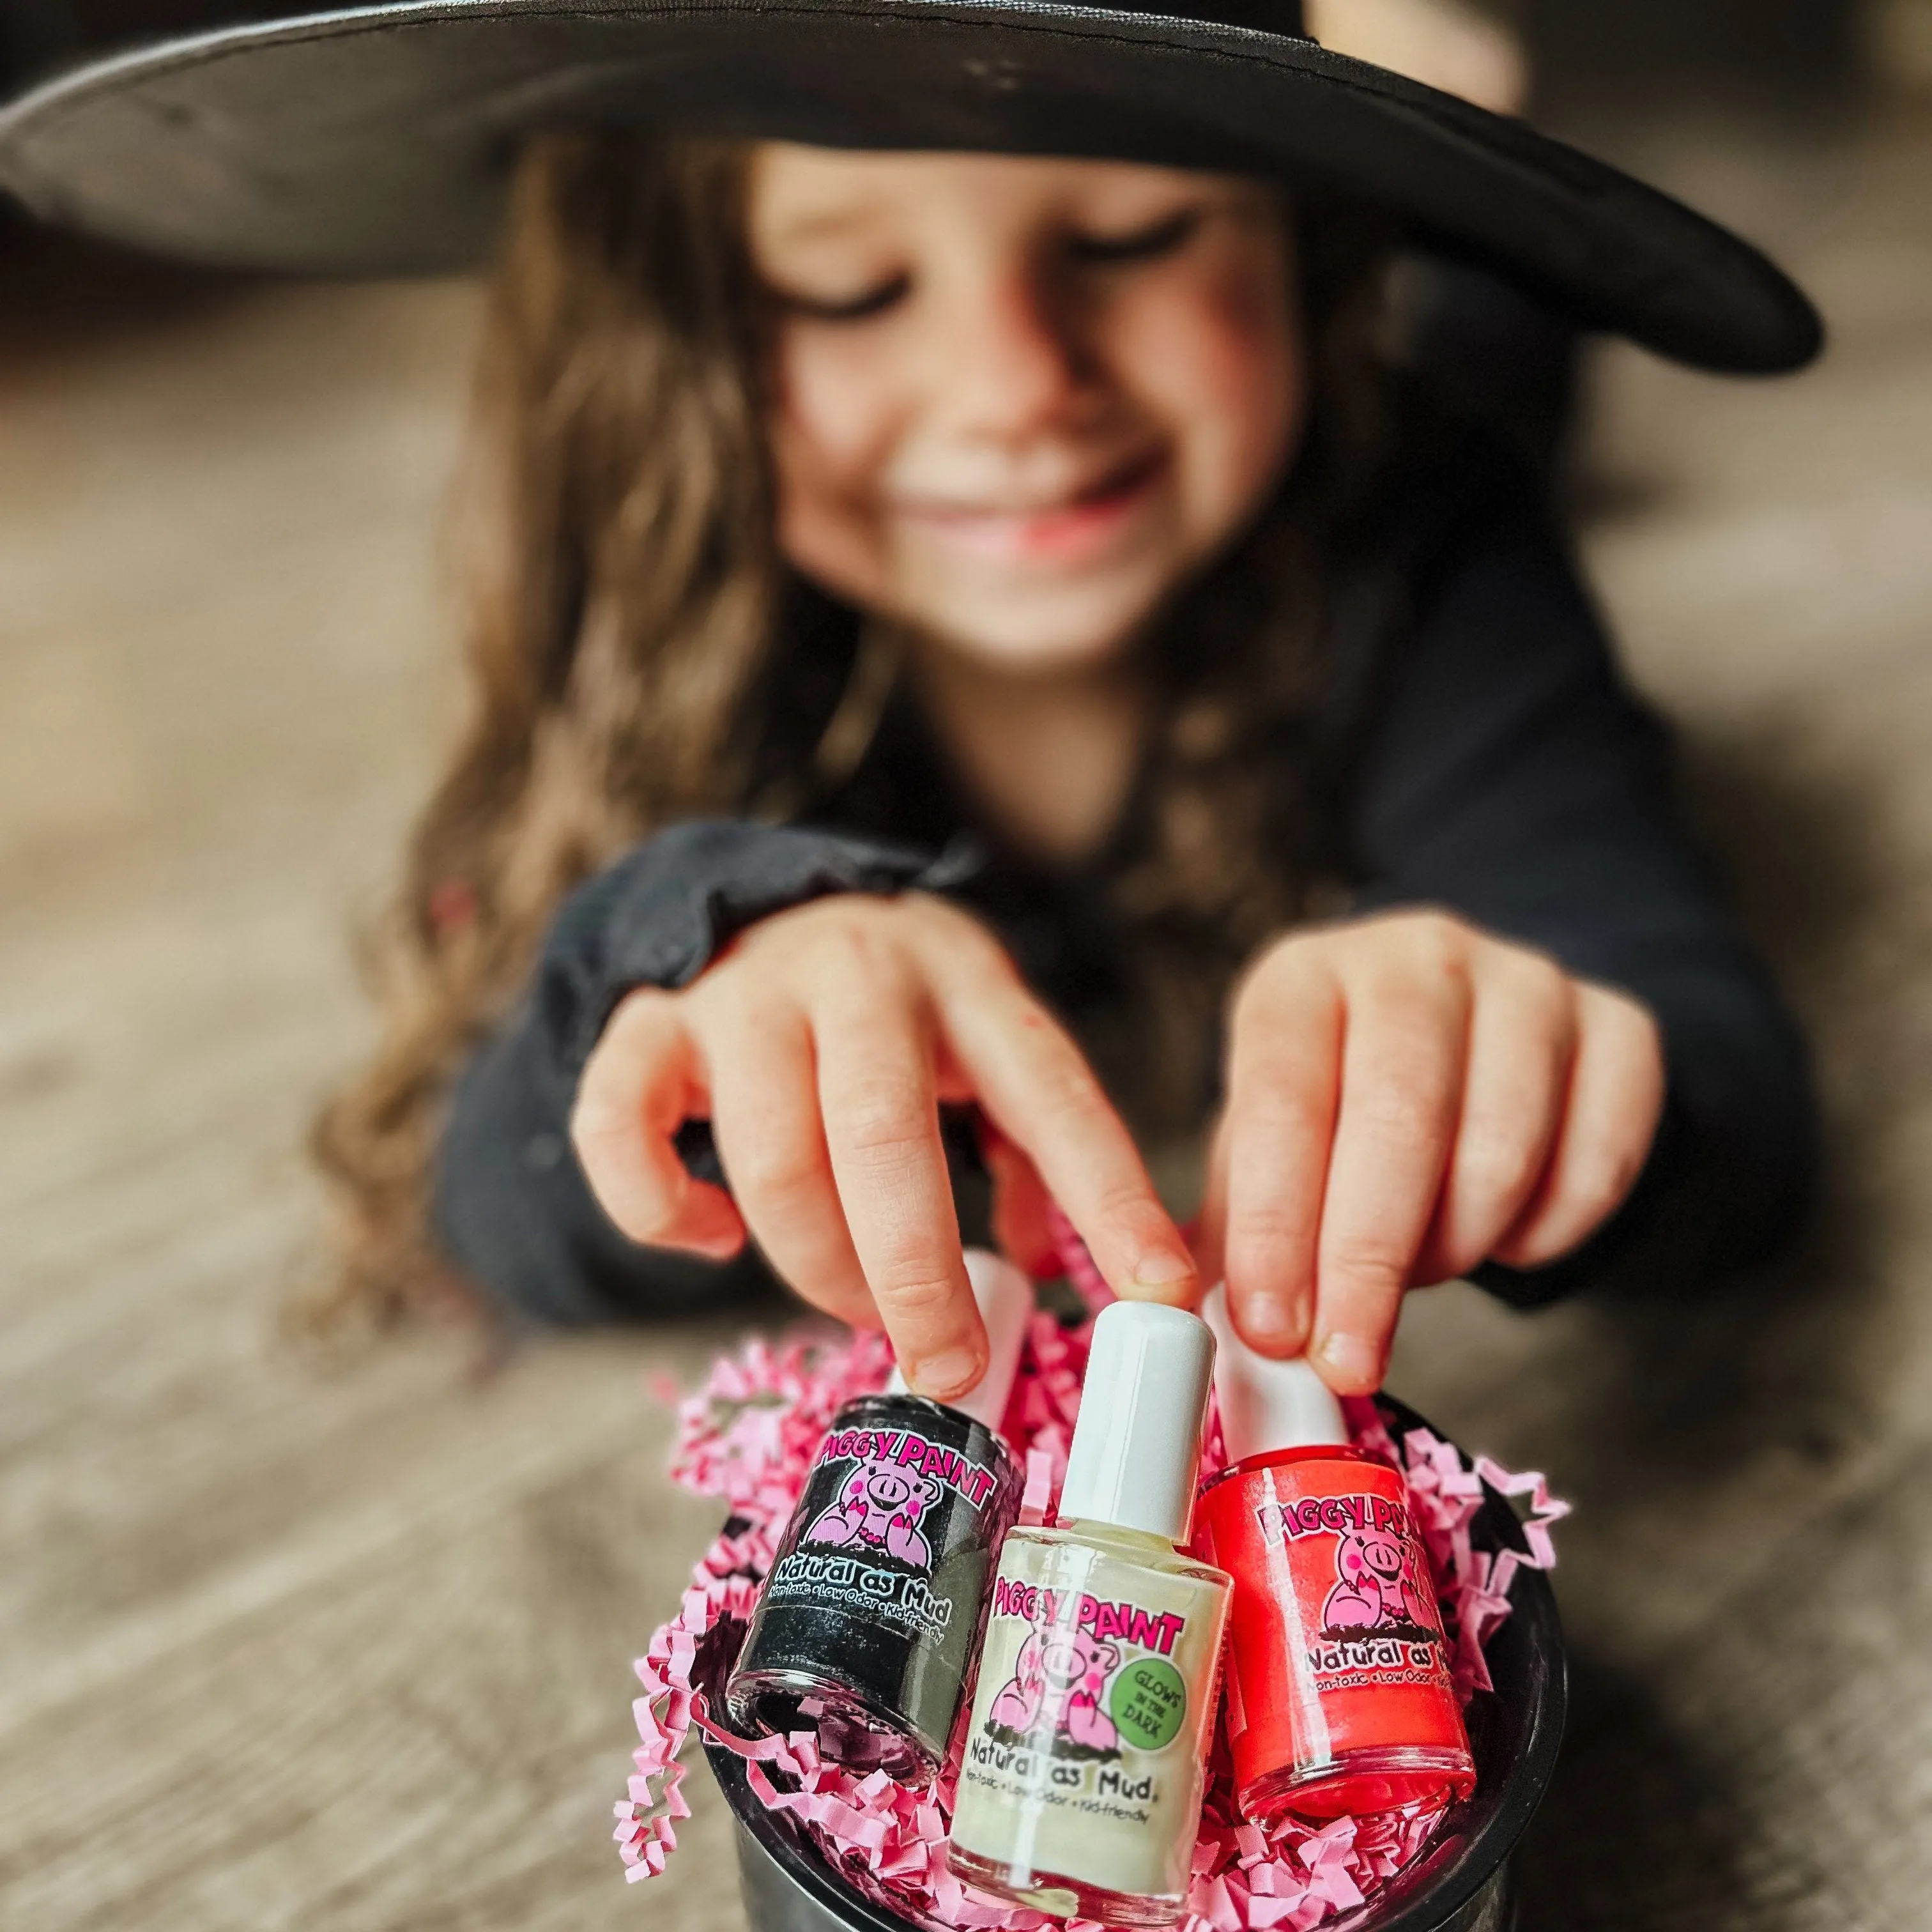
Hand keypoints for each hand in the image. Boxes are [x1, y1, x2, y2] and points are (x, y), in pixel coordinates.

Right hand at [570, 893, 1195, 1397]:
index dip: (1107, 1196)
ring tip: (857, 1307)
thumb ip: (1030, 1146)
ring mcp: (742, 996)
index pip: (1050, 1092)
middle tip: (950, 1367)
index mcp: (965, 980)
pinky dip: (666, 1214)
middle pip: (883, 1139)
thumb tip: (1062, 1266)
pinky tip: (716, 1238)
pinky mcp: (647, 1026)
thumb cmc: (896, 1014)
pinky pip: (626, 1137)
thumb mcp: (982, 1043)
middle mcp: (855, 976)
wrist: (759, 905)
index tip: (1160, 1293)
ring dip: (818, 1266)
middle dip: (920, 1276)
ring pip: (770, 1161)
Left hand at [1197, 910, 1663, 1392]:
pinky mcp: (1620, 1027)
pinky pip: (1598, 1167)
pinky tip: (1502, 1236)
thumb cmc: (1336, 1108)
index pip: (1282, 1098)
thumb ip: (1238, 1233)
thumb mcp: (1262, 1146)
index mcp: (1303, 978)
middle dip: (1367, 1260)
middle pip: (1399, 1120)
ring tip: (1420, 1271)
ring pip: (1502, 1150)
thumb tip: (1214, 1334)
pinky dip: (1546, 1234)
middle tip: (1348, 1356)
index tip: (1272, 1327)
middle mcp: (1415, 957)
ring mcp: (1527, 982)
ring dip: (1456, 1247)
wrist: (1462, 1037)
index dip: (1276, 1222)